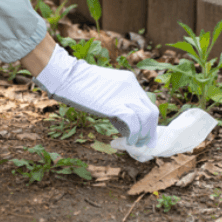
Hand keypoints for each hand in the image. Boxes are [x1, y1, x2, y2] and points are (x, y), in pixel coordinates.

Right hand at [34, 45, 158, 147]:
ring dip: (144, 134)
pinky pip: (134, 123)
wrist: (69, 78)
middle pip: (152, 111)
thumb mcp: (105, 92)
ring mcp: (126, 95)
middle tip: (144, 142)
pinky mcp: (117, 105)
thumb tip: (125, 125)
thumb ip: (116, 103)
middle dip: (150, 130)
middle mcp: (132, 86)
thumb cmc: (81, 86)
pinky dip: (134, 135)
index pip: (147, 103)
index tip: (144, 133)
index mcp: (130, 80)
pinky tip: (128, 141)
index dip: (147, 121)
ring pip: (147, 117)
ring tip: (134, 143)